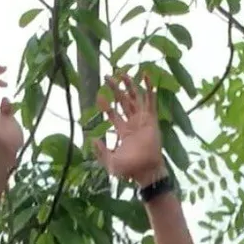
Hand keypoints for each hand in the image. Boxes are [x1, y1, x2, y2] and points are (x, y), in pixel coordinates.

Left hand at [93, 73, 165, 187]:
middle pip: (122, 101)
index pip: (112, 113)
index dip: (105, 105)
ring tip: (122, 72)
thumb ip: (101, 151)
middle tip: (108, 76)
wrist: (146, 171)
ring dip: (129, 85)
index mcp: (123, 131)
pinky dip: (149, 87)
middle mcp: (132, 122)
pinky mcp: (152, 119)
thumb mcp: (110, 162)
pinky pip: (151, 100)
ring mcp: (142, 119)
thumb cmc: (130, 170)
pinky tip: (145, 75)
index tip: (99, 95)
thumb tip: (91, 139)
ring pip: (135, 97)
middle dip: (115, 89)